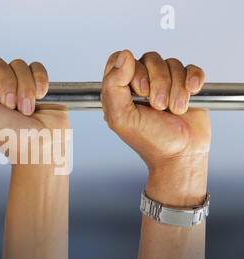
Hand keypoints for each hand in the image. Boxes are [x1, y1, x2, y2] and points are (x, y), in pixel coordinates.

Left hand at [0, 51, 70, 167]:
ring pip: (17, 64)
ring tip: (27, 109)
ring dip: (25, 88)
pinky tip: (41, 98)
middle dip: (7, 85)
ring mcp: (15, 86)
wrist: (43, 148)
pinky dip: (39, 81)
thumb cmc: (9, 138)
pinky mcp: (35, 84)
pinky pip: (35, 67)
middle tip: (11, 106)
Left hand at [101, 50, 210, 205]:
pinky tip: (192, 93)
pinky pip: (191, 68)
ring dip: (176, 89)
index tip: (139, 92)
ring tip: (174, 110)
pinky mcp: (186, 85)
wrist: (180, 155)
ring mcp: (165, 82)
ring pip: (172, 63)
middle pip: (149, 58)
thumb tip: (123, 55)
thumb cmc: (149, 140)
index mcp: (120, 89)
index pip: (120, 59)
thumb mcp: (121, 117)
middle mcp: (141, 82)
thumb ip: (113, 85)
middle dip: (158, 83)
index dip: (131, 70)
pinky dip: (193, 80)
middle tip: (158, 107)